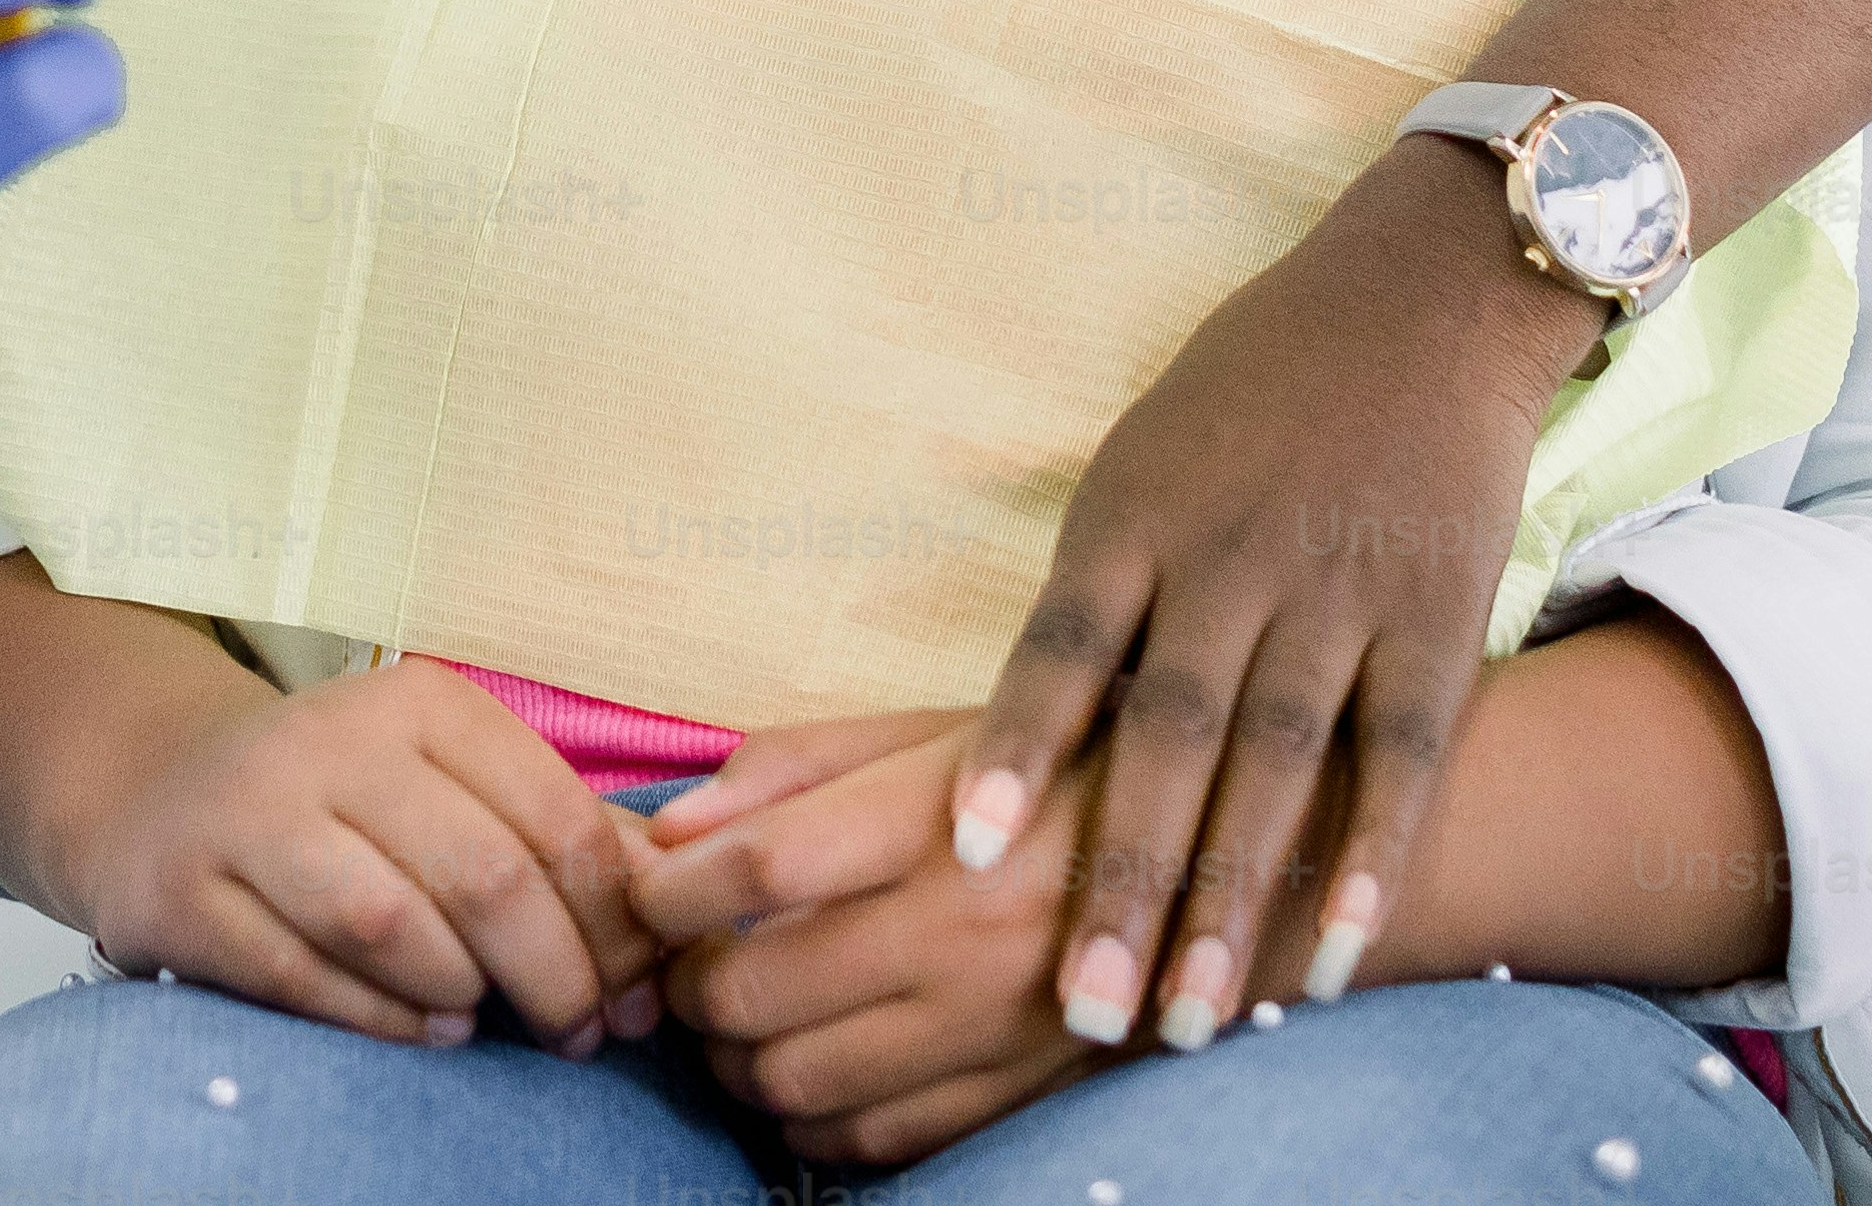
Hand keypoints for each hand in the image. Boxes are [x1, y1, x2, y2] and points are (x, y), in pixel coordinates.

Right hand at [72, 655, 675, 1056]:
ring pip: (391, 924)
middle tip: (577, 1034)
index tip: (636, 994)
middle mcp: (332, 738)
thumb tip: (677, 912)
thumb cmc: (344, 802)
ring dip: (462, 995)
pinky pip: (302, 977)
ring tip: (487, 1021)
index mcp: (421, 700)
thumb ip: (561, 838)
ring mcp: (248, 811)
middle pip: (485, 877)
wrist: (159, 795)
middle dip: (555, 977)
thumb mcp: (452, 785)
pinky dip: (381, 1021)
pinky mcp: (182, 889)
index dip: (616, 924)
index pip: (557, 817)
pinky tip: (424, 1031)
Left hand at [637, 717, 1106, 1164]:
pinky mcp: (1018, 1094)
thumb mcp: (933, 732)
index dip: (669, 887)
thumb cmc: (1052, 773)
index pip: (756, 867)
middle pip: (754, 991)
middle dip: (687, 983)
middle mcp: (964, 932)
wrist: (1222, 855)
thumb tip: (670, 832)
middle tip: (690, 959)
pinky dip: (810, 1118)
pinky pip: (871, 1140)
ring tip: (741, 1016)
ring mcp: (991, 1027)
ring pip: (793, 1083)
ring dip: (733, 1060)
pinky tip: (811, 1065)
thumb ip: (795, 769)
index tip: (649, 889)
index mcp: (939, 820)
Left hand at [955, 139, 1587, 1049]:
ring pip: (1281, 769)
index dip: (1018, 749)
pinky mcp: (1436, 619)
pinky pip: (1401, 756)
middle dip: (1125, 881)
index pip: (1063, 647)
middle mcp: (1231, 557)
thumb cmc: (1251, 397)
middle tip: (1086, 1010)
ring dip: (1237, 905)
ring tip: (1197, 1025)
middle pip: (1168, 738)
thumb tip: (1014, 734)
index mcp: (1135, 514)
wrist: (1419, 301)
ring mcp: (1339, 591)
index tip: (966, 857)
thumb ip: (1092, 593)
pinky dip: (1372, 858)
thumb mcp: (1139, 462)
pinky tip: (1341, 955)